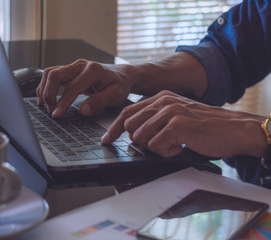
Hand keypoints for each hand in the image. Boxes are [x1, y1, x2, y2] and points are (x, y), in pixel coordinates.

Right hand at [36, 59, 132, 117]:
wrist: (122, 75)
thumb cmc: (120, 85)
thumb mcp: (115, 95)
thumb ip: (99, 102)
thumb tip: (83, 110)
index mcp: (93, 70)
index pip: (72, 87)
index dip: (62, 102)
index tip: (56, 114)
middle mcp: (81, 65)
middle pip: (55, 74)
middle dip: (48, 94)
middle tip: (50, 110)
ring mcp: (74, 66)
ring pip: (50, 73)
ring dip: (44, 89)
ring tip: (46, 106)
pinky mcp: (70, 70)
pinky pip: (52, 74)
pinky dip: (45, 86)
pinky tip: (45, 98)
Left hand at [102, 91, 267, 157]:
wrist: (234, 128)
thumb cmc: (205, 126)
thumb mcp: (177, 116)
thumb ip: (155, 120)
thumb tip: (132, 133)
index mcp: (161, 97)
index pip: (127, 111)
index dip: (113, 128)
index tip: (106, 140)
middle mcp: (163, 101)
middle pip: (129, 125)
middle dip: (138, 140)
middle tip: (160, 144)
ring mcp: (169, 112)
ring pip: (139, 137)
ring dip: (155, 148)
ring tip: (175, 145)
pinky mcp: (177, 125)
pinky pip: (155, 146)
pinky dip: (166, 153)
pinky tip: (181, 148)